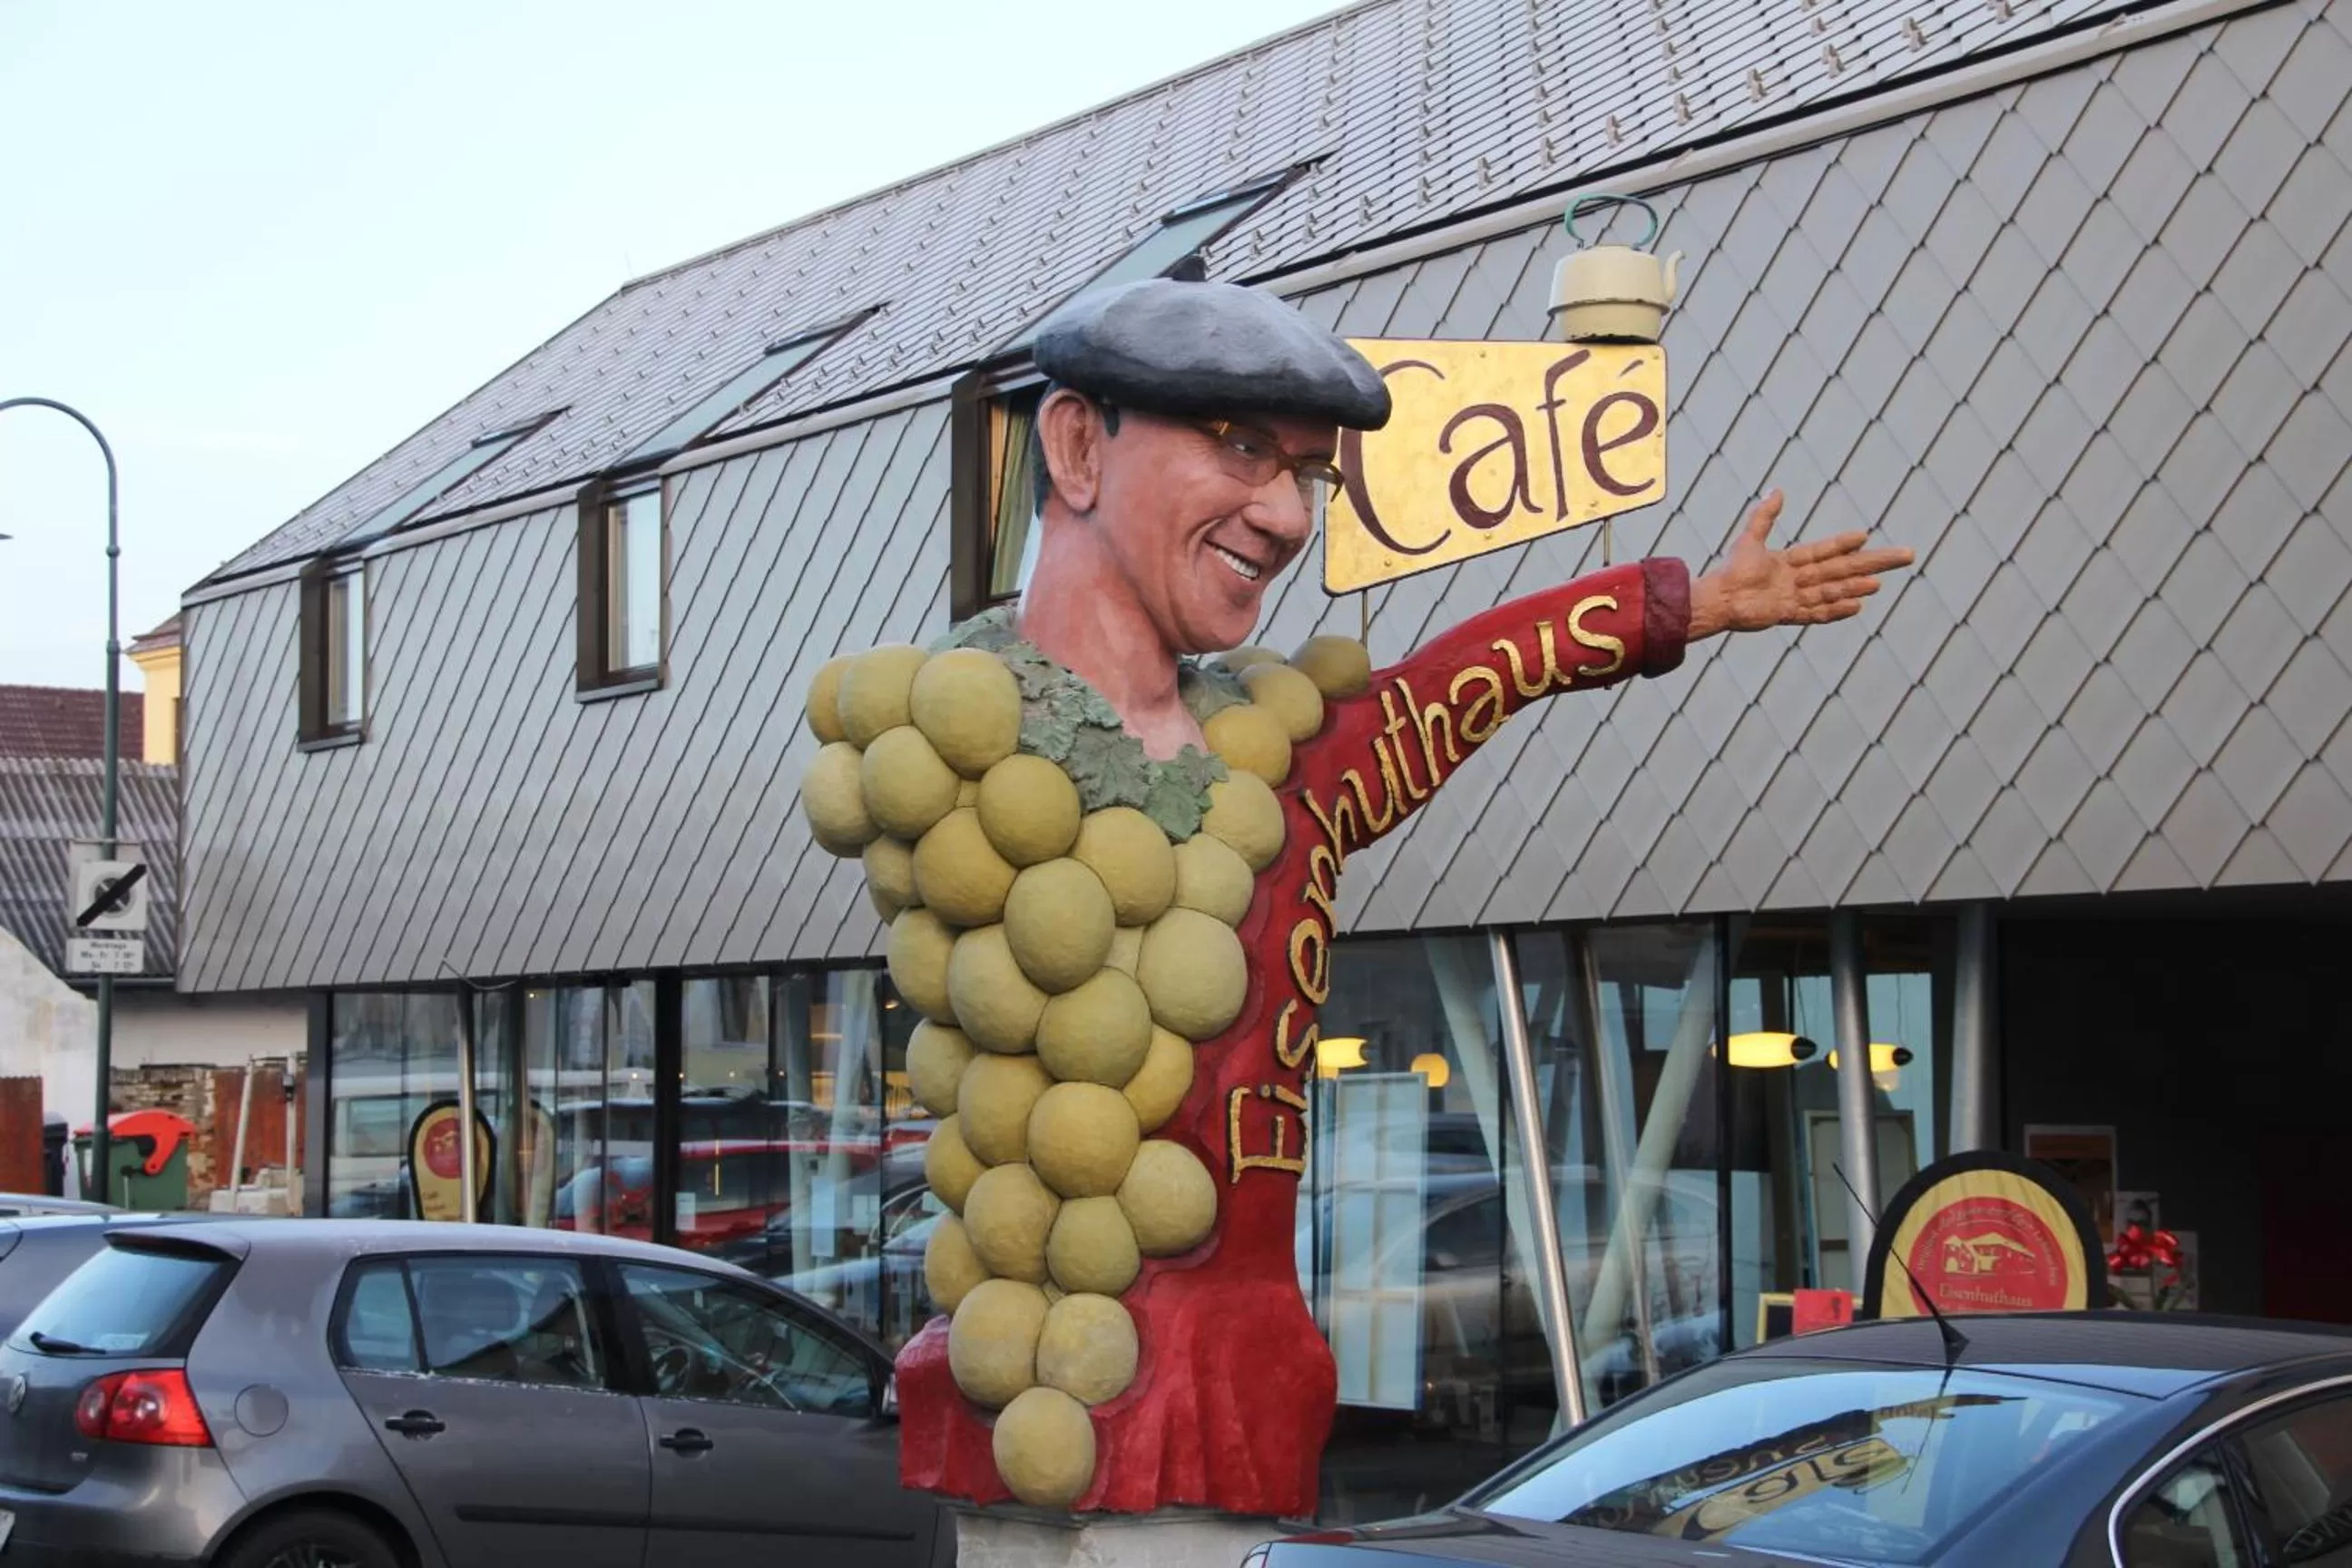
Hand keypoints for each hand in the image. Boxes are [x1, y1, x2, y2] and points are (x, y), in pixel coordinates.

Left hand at [1688, 491, 1914, 639]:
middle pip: (1841, 570)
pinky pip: (1816, 613)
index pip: (1825, 551)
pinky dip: (1836, 610)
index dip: (1843, 544)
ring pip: (1832, 591)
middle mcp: (1798, 580)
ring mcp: (1795, 598)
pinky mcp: (1788, 614)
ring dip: (1854, 587)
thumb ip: (1764, 516)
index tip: (1865, 536)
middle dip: (1871, 564)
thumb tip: (1777, 490)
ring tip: (1878, 583)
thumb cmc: (1730, 571)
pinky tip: (1858, 606)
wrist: (1716, 599)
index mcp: (1791, 563)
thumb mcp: (1749, 539)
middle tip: (1901, 557)